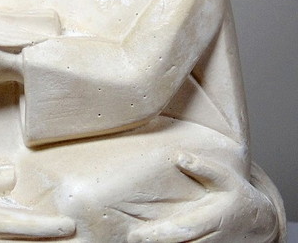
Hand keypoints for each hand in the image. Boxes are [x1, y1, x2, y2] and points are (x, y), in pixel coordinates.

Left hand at [127, 153, 278, 242]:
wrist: (258, 220)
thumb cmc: (237, 194)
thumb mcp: (224, 177)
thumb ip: (203, 168)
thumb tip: (179, 156)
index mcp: (211, 219)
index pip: (181, 231)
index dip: (160, 235)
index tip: (138, 235)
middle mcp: (209, 238)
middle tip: (131, 239)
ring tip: (137, 241)